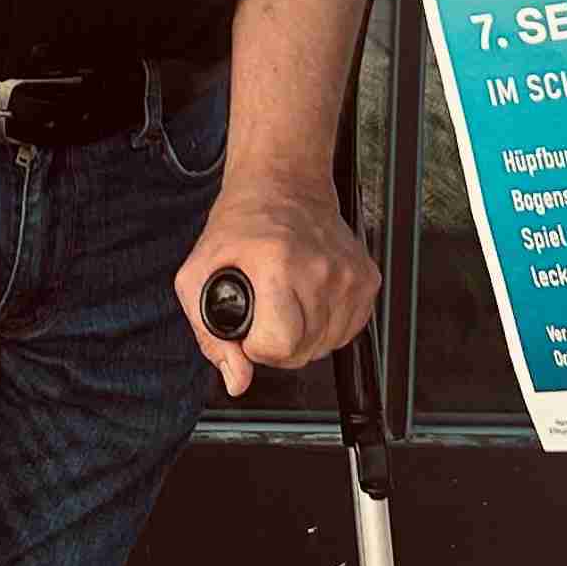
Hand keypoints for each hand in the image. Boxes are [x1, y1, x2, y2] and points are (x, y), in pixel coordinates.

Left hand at [175, 180, 379, 396]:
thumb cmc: (241, 227)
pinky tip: (309, 300)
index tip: (249, 326)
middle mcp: (321, 268)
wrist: (283, 186)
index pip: (280, 345)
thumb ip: (210, 337)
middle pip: (304, 352)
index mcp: (278, 264)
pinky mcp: (368, 278)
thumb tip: (237, 379)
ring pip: (328, 346)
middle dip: (278, 344)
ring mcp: (349, 274)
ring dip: (303, 337)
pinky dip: (326, 326)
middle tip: (265, 310)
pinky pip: (349, 330)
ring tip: (286, 302)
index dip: (257, 347)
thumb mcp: (198, 275)